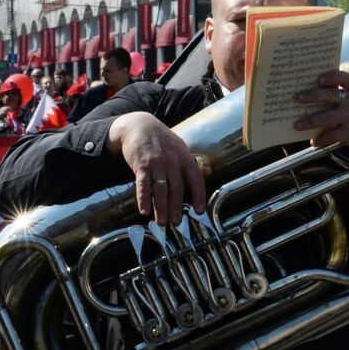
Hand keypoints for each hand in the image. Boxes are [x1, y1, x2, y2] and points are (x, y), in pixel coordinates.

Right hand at [107, 112, 206, 226]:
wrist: (140, 126)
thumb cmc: (162, 141)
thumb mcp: (181, 148)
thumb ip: (192, 163)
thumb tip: (208, 172)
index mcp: (186, 158)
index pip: (196, 179)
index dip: (199, 196)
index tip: (200, 211)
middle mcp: (173, 161)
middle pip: (177, 188)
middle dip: (177, 207)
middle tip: (177, 223)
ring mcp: (157, 163)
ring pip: (160, 189)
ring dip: (161, 207)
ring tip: (162, 222)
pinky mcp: (141, 164)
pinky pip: (143, 184)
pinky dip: (143, 198)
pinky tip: (144, 211)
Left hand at [294, 69, 348, 150]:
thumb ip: (337, 94)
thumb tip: (307, 93)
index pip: (344, 78)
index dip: (332, 77)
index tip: (318, 79)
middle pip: (331, 95)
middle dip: (313, 96)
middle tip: (298, 98)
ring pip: (328, 118)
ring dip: (310, 121)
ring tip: (297, 125)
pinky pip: (332, 136)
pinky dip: (321, 140)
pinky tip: (314, 142)